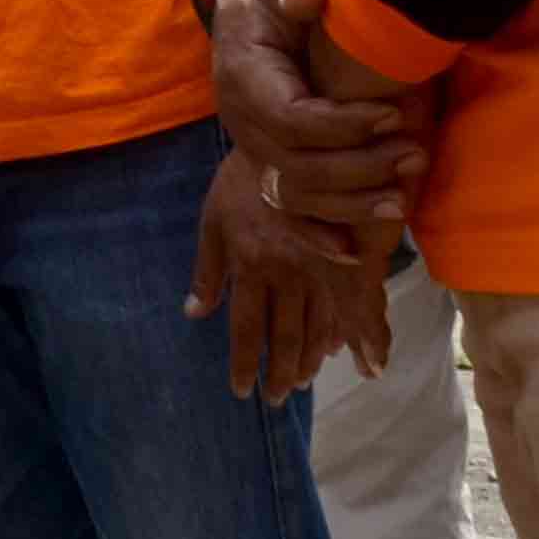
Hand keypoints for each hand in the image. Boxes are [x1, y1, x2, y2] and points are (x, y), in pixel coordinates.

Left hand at [188, 148, 391, 398]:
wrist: (292, 138)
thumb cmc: (243, 177)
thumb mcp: (212, 217)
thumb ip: (206, 269)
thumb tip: (193, 312)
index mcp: (247, 264)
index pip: (245, 329)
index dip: (244, 363)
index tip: (243, 390)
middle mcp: (283, 271)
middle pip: (283, 336)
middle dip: (279, 373)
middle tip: (277, 400)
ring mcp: (316, 263)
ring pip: (316, 325)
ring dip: (309, 359)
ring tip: (302, 382)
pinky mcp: (345, 253)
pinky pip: (345, 303)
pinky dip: (345, 333)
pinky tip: (343, 353)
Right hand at [211, 0, 422, 227]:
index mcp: (243, 76)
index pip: (292, 119)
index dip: (343, 126)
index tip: (393, 115)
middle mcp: (240, 119)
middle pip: (296, 166)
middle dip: (359, 168)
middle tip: (414, 156)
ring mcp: (252, 145)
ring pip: (294, 194)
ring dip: (348, 205)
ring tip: (401, 201)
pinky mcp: (268, 159)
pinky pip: (287, 207)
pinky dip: (316, 233)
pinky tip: (352, 251)